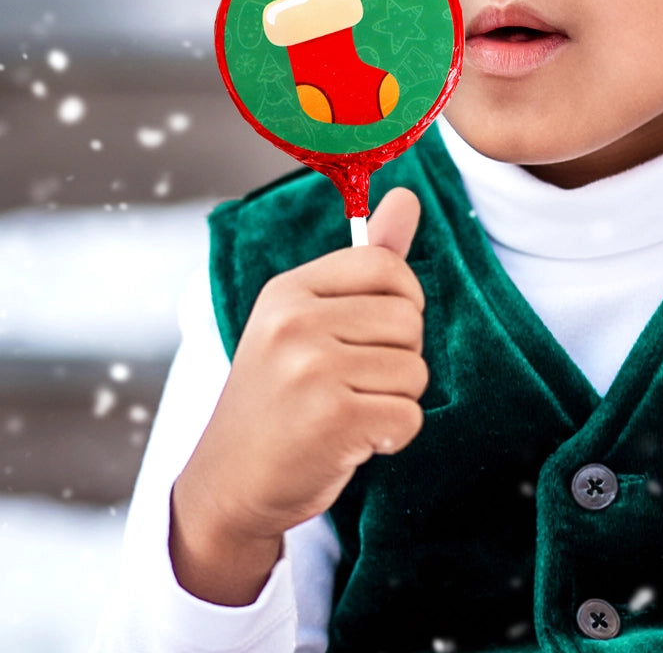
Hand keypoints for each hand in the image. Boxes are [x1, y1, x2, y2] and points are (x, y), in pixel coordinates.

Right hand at [169, 187, 425, 603]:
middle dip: (399, 357)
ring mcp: (310, 370)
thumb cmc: (280, 398)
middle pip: (409, 320)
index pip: (385, 265)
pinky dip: (393, 437)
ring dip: (395, 400)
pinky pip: (409, 416)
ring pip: (415, 371)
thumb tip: (409, 194)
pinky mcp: (331, 419)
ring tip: (348, 411)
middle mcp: (294, 323)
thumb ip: (367, 260)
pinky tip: (354, 442)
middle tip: (353, 383)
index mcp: (289, 292)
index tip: (375, 332)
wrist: (227, 487)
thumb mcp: (308, 320)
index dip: (402, 300)